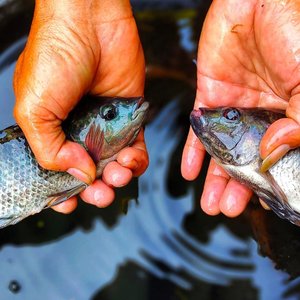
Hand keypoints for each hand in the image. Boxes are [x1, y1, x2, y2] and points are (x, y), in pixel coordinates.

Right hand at [13, 0, 147, 212]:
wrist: (90, 22)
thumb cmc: (55, 57)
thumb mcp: (34, 108)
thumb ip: (49, 148)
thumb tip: (79, 173)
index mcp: (52, 133)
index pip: (57, 173)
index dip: (63, 193)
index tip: (70, 204)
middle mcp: (79, 132)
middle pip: (89, 175)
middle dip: (95, 191)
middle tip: (100, 194)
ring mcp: (106, 126)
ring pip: (115, 166)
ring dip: (118, 178)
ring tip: (117, 174)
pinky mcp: (130, 118)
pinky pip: (137, 149)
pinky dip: (137, 162)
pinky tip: (132, 160)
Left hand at [181, 0, 299, 216]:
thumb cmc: (294, 31)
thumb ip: (299, 120)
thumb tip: (273, 153)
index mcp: (288, 115)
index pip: (277, 158)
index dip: (268, 181)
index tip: (261, 203)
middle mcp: (260, 116)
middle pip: (246, 160)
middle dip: (236, 187)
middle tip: (225, 210)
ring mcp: (233, 107)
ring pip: (222, 150)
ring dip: (214, 178)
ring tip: (208, 203)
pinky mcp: (210, 94)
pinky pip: (199, 128)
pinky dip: (194, 150)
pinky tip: (190, 172)